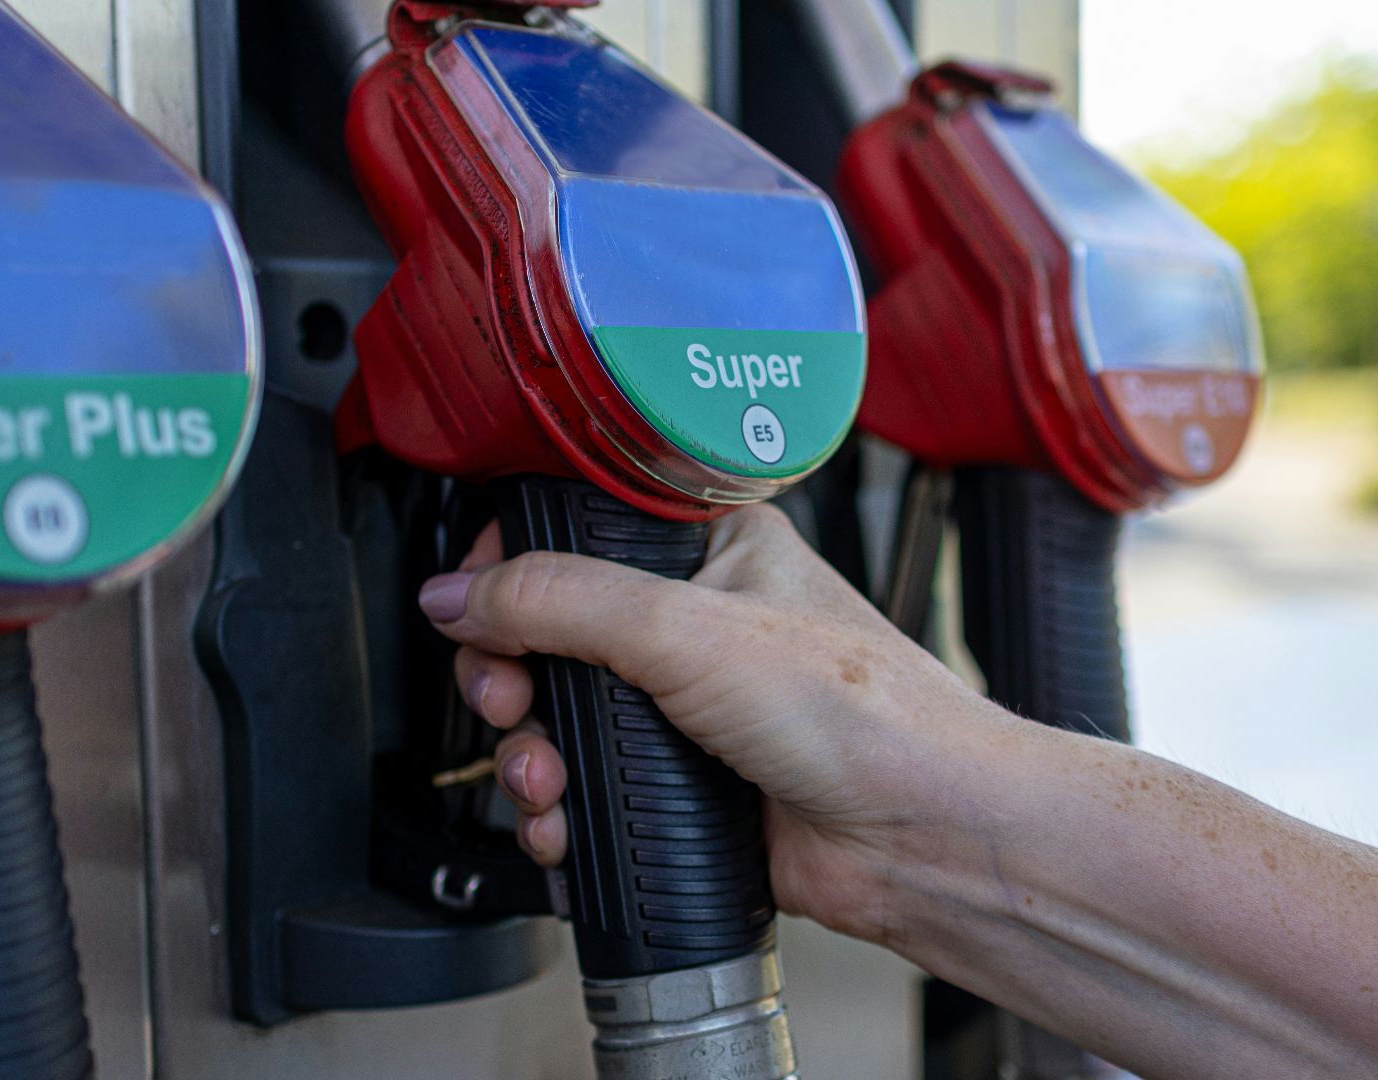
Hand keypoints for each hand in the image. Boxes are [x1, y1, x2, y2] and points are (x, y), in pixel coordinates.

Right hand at [418, 503, 1005, 941]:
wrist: (918, 834)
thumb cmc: (860, 713)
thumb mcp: (686, 629)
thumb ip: (560, 601)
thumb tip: (459, 592)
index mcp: (710, 545)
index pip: (574, 529)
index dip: (511, 567)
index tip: (476, 609)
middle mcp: (696, 619)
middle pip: (549, 634)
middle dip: (511, 680)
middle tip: (512, 703)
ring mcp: (688, 706)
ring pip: (562, 719)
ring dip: (532, 757)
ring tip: (546, 782)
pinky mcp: (685, 783)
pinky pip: (592, 789)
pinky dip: (564, 813)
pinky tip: (566, 827)